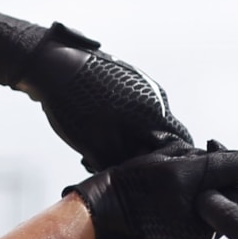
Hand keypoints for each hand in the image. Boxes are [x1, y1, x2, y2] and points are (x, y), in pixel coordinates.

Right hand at [0, 11, 192, 171]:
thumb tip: (164, 126)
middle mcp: (139, 124)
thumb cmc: (96, 72)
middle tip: (144, 166)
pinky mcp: (93, 146)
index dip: (172, 150)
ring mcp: (116, 137)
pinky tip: (93, 158)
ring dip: (126, 169)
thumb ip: (153, 107)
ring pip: (132, 168)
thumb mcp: (136, 83)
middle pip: (157, 158)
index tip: (167, 156)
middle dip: (152, 163)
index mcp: (154, 106)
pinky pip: (107, 169)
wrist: (58, 69)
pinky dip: (104, 168)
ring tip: (117, 164)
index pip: (178, 139)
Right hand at [66, 141, 237, 238]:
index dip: (230, 165)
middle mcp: (200, 232)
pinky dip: (175, 170)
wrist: (98, 205)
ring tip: (162, 162)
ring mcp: (185, 223)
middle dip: (204, 164)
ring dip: (187, 165)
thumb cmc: (136, 190)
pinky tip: (156, 168)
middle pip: (221, 185)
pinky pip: (185, 185)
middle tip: (183, 154)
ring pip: (202, 182)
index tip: (212, 143)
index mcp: (207, 231)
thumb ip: (221, 167)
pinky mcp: (171, 213)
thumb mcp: (184, 172)